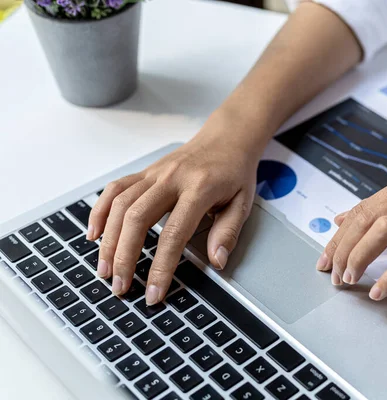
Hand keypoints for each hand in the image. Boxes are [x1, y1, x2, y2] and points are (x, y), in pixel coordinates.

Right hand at [87, 125, 259, 304]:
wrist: (227, 138)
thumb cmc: (235, 173)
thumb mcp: (243, 203)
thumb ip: (228, 232)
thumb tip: (217, 261)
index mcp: (200, 189)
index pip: (174, 234)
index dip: (161, 267)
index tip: (154, 293)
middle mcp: (172, 178)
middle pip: (136, 218)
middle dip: (124, 256)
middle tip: (120, 286)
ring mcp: (155, 173)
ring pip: (120, 205)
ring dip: (108, 240)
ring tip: (104, 270)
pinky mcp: (145, 171)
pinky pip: (115, 189)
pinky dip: (100, 211)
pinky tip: (95, 234)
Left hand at [316, 172, 386, 300]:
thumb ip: (382, 210)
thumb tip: (341, 219)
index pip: (362, 210)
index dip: (338, 236)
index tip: (325, 259)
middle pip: (367, 218)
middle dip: (342, 248)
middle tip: (332, 273)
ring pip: (384, 232)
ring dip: (359, 257)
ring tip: (348, 278)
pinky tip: (378, 291)